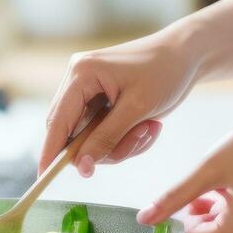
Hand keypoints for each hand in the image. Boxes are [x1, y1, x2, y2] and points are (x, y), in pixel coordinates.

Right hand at [38, 29, 200, 176]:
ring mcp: (90, 92)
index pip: (57, 120)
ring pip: (91, 138)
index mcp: (82, 74)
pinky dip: (125, 138)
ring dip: (120, 144)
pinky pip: (103, 133)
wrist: (187, 55)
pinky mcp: (103, 102)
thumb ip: (106, 138)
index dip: (51, 151)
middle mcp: (79, 81)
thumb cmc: (165, 72)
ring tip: (149, 129)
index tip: (44, 178)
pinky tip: (148, 126)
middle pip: (73, 133)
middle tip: (135, 143)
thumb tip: (82, 166)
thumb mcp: (138, 108)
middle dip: (104, 147)